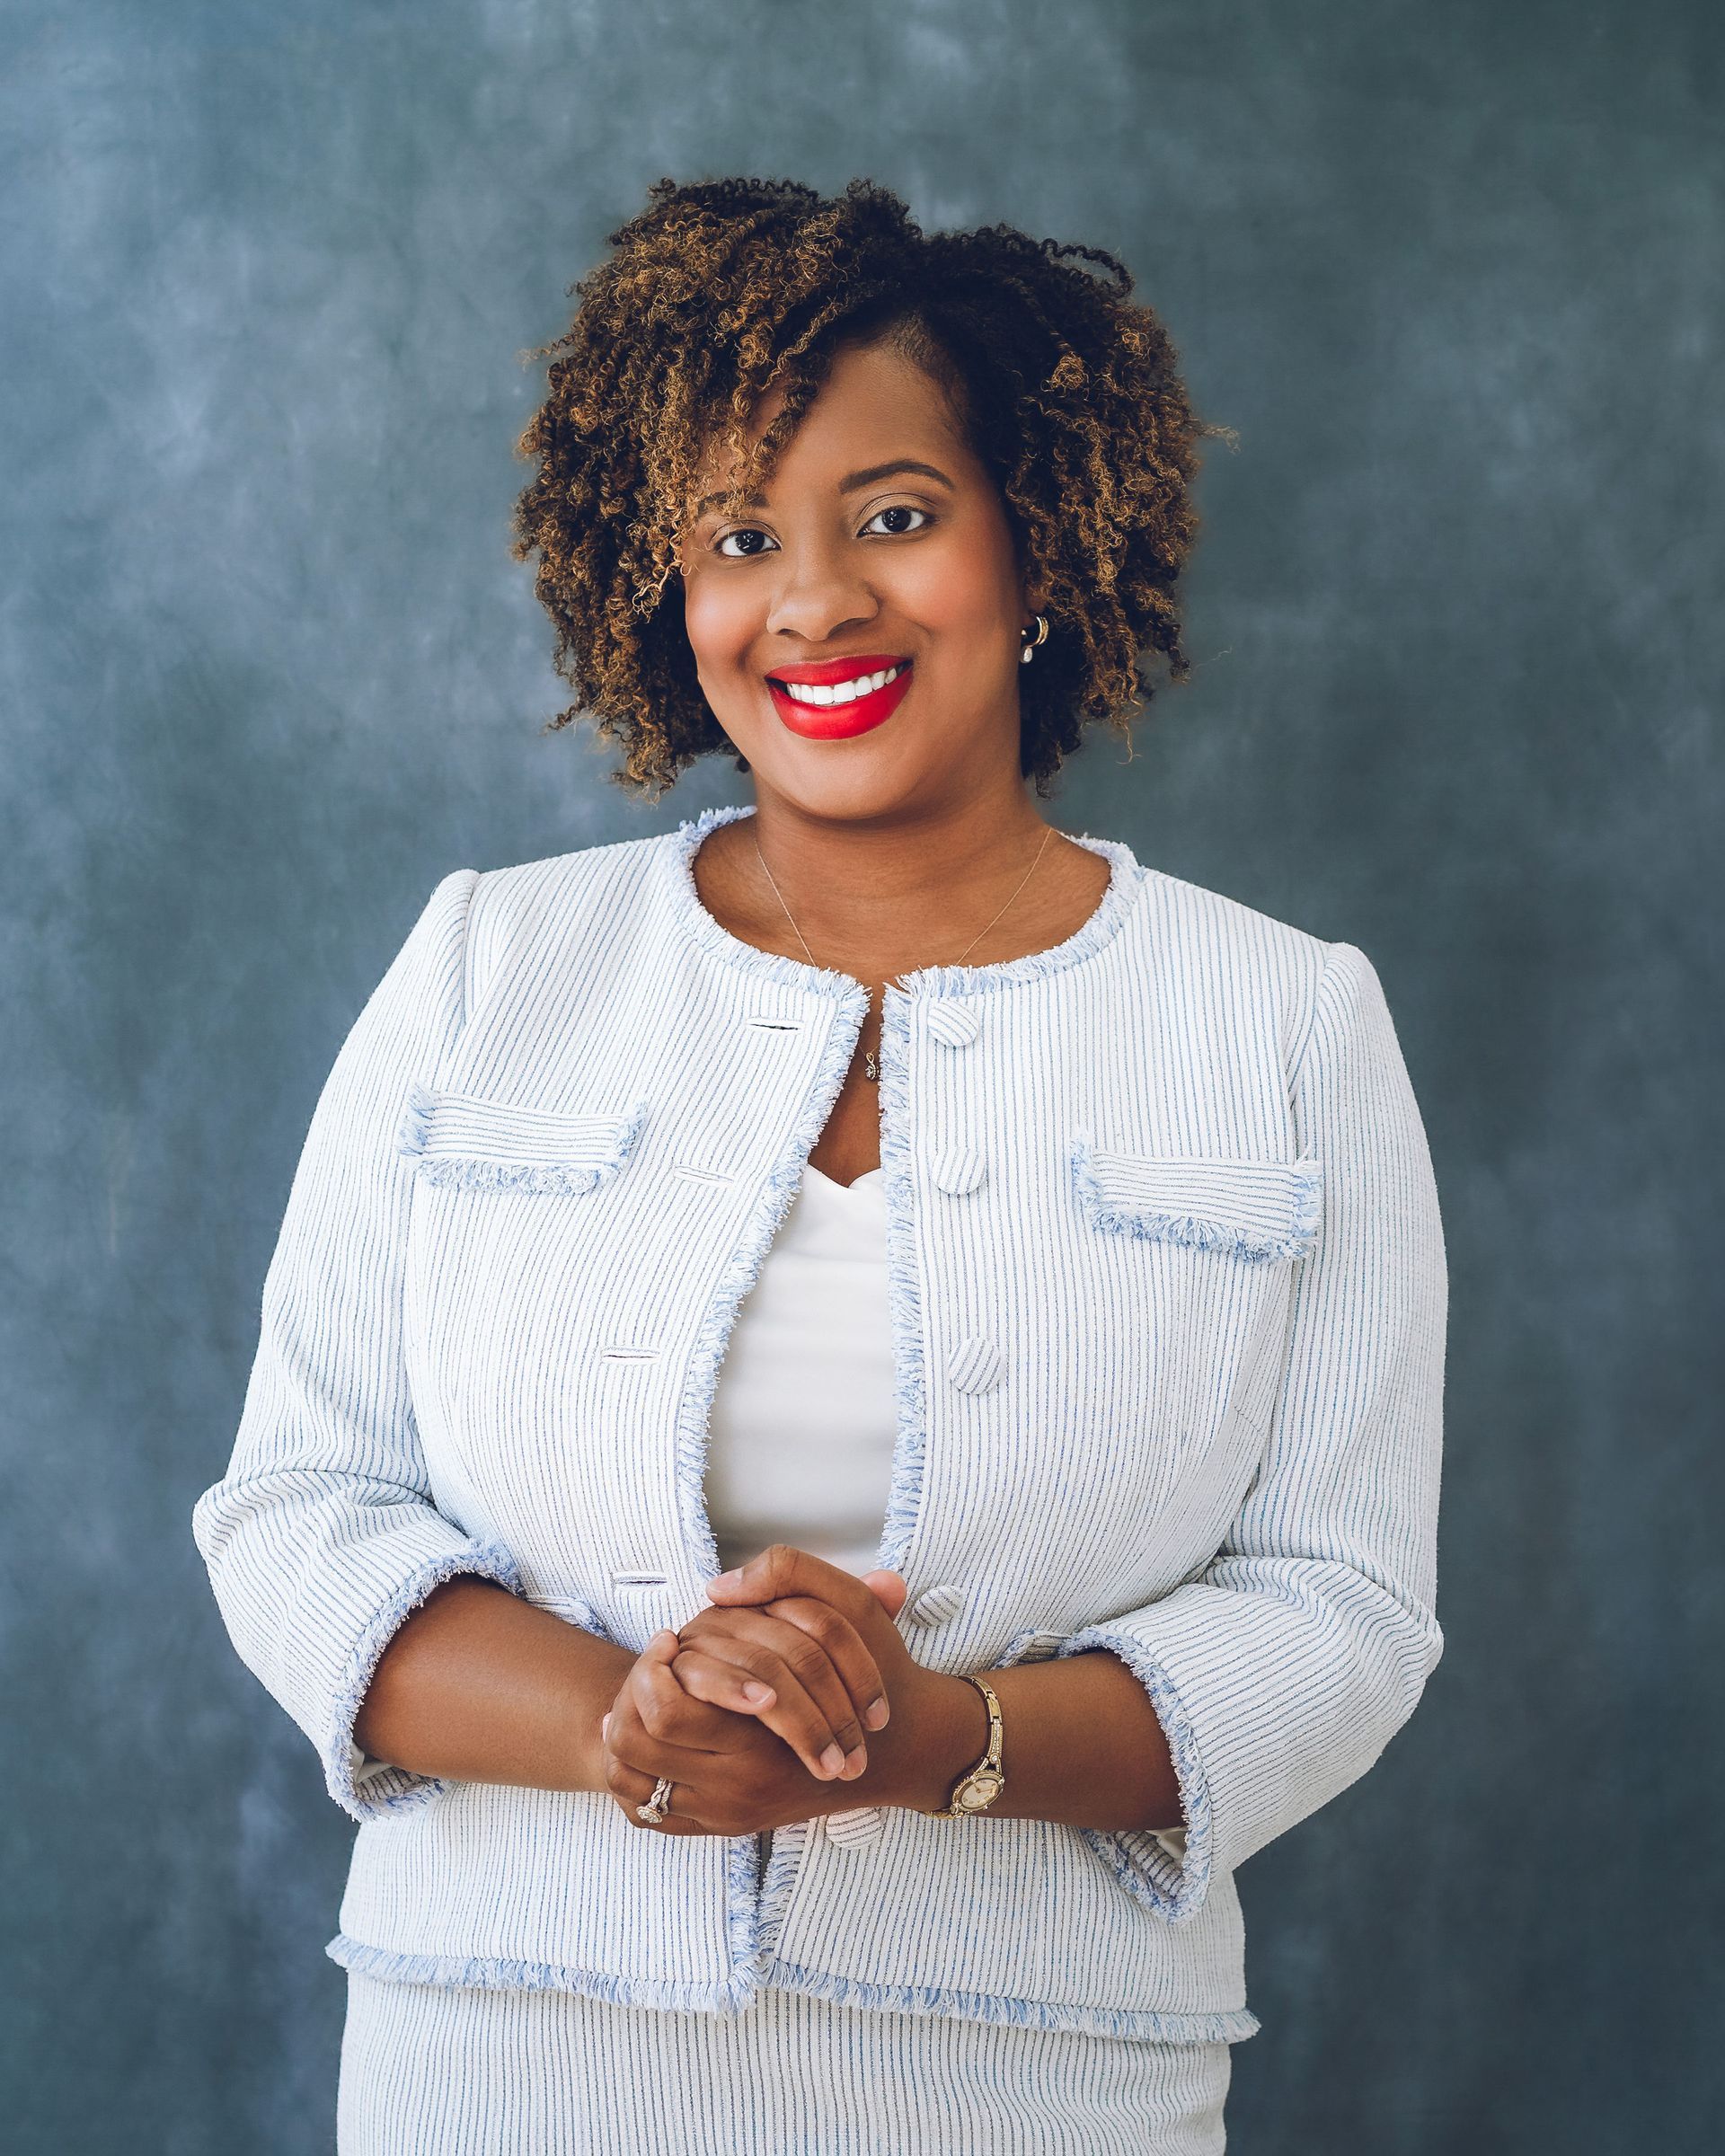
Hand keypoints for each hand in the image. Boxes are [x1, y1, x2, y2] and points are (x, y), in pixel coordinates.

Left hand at [597, 1547, 961, 1833]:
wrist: (904, 1749)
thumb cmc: (875, 1673)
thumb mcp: (847, 1608)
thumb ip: (788, 1575)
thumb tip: (717, 1587)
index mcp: (760, 1739)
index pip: (666, 1711)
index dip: (651, 1669)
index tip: (669, 1639)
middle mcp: (738, 1787)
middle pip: (638, 1745)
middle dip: (628, 1699)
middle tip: (647, 1666)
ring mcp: (729, 1812)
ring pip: (636, 1778)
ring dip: (624, 1733)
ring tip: (639, 1695)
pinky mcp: (725, 1827)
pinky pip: (651, 1810)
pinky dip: (637, 1774)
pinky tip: (647, 1737)